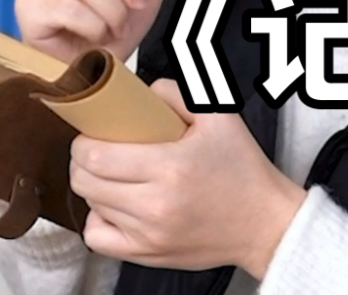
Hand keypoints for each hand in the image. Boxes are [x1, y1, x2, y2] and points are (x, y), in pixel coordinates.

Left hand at [69, 79, 307, 277]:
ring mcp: (149, 234)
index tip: (94, 133)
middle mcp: (155, 205)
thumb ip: (175, 93)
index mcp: (170, 167)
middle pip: (85, 181)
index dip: (84, 141)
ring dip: (95, 187)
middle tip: (99, 150)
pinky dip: (99, 220)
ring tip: (115, 176)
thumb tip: (139, 92)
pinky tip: (116, 206)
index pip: (95, 156)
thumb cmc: (243, 170)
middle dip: (83, 161)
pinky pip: (98, 239)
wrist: (263, 222)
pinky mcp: (148, 255)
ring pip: (90, 207)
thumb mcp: (219, 116)